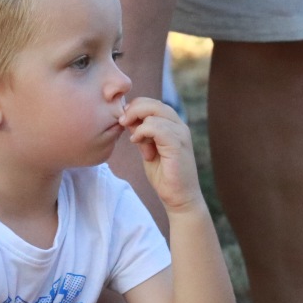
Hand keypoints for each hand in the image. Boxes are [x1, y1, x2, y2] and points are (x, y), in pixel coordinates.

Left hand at [121, 98, 203, 213]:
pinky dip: (142, 131)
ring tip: (134, 140)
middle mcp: (179, 126)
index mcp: (173, 125)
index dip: (136, 107)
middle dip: (134, 110)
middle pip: (154, 103)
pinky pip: (157, 127)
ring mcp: (181, 134)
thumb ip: (141, 134)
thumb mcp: (148, 150)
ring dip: (138, 124)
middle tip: (122, 122)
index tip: (123, 120)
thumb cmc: (164, 176)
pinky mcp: (178, 145)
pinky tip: (136, 141)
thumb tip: (127, 119)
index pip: (153, 104)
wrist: (180, 198)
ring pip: (154, 112)